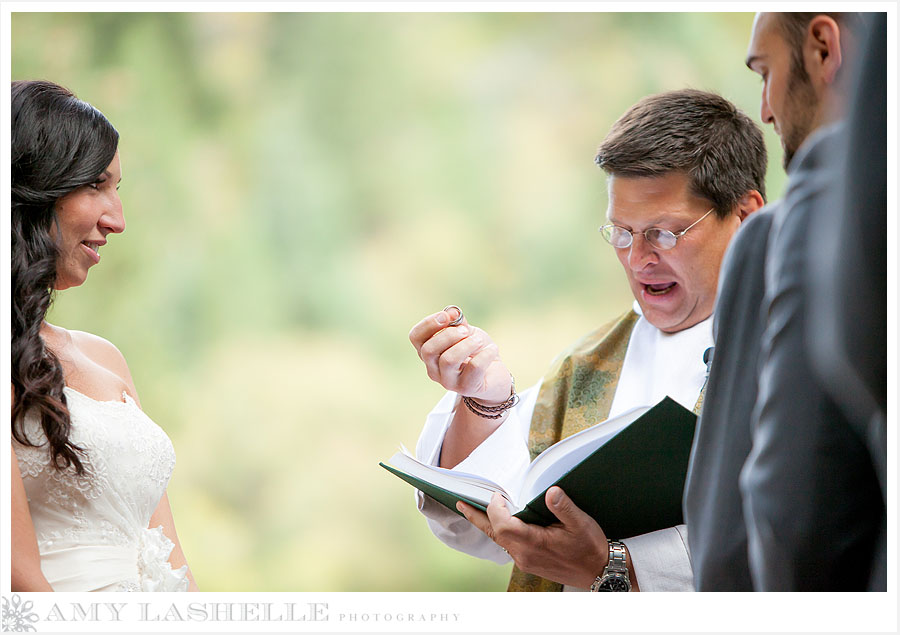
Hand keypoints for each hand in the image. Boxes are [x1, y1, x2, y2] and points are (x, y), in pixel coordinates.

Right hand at [408, 307, 510, 403]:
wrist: (496, 374)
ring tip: (480, 340)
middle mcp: (433, 369)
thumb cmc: (476, 351)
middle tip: (466, 331)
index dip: (428, 324)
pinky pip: (474, 367)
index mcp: (429, 353)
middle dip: (448, 335)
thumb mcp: (467, 332)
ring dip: (468, 344)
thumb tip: (452, 312)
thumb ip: (458, 323)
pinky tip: (492, 350)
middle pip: (428, 350)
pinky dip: (485, 354)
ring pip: (449, 360)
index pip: (415, 337)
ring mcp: (448, 381)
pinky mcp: (466, 388)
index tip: (447, 316)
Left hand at [457, 487, 608, 588]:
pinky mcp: (530, 562)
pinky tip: (501, 524)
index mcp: (534, 543)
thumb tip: (551, 491)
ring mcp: (526, 560)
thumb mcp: (580, 523)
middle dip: (476, 517)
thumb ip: (564, 507)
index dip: (495, 507)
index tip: (497, 494)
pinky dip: (500, 532)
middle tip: (460, 504)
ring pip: (499, 540)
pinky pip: (508, 546)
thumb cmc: (591, 548)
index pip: (503, 524)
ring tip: (474, 511)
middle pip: (493, 534)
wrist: (600, 572)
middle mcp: (525, 554)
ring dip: (488, 524)